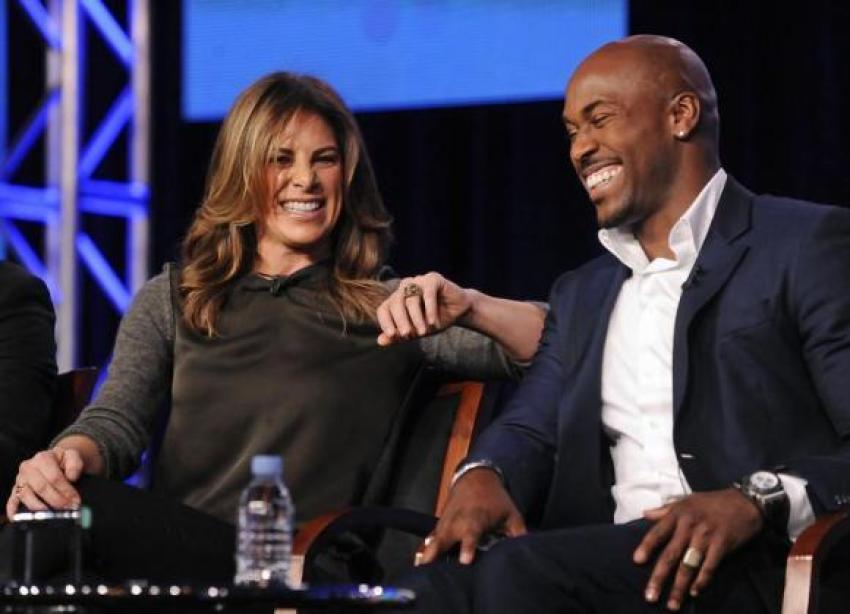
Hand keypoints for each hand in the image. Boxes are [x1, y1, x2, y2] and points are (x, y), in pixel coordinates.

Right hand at [6, 447, 83, 518]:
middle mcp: (28, 468)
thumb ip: (75, 464)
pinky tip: (18, 517)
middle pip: (41, 488)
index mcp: (42, 458)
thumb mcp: (73, 456)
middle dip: (56, 500)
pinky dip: (14, 510)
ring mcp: (20, 480)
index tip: (75, 500)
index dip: (66, 491)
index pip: (54, 478)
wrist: (56, 459)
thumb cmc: (64, 460)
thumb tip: (71, 477)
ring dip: (40, 508)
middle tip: (68, 508)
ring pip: (26, 496)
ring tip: (53, 514)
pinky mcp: (15, 490)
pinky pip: (12, 500)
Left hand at [377, 273, 475, 345]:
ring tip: (424, 332)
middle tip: (408, 335)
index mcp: (397, 299)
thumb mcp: (416, 331)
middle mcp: (405, 288)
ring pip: (411, 298)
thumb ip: (399, 335)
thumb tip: (380, 341)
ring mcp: (418, 281)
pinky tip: (433, 322)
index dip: (385, 322)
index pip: (384, 309)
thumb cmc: (434, 321)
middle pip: (395, 303)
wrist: (459, 312)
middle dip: (401, 321)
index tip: (393, 335)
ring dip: (416, 317)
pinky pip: (428, 293)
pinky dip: (429, 309)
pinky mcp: (433, 279)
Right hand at [417, 468, 525, 565]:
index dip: (468, 547)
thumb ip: (518, 534)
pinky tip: (418, 561)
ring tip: (419, 568)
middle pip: (445, 537)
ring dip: (428, 552)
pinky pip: (431, 537)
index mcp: (476, 519)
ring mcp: (447, 521)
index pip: (471, 534)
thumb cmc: (496, 498)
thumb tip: (526, 551)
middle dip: (437, 551)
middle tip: (429, 567)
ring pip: (435, 538)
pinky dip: (425, 547)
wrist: (476, 477)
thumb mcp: (512, 514)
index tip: (465, 561)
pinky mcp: (441, 523)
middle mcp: (458, 521)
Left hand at [632, 488, 763, 610]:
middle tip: (650, 596)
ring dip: (679, 587)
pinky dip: (702, 581)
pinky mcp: (722, 545)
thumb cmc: (711, 502)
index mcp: (678, 514)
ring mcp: (706, 536)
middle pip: (670, 555)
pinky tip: (694, 593)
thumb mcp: (686, 500)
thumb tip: (644, 514)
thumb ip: (665, 509)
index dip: (647, 547)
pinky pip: (710, 566)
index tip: (636, 561)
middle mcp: (690, 526)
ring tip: (671, 604)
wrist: (744, 501)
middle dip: (659, 577)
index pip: (658, 532)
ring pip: (688, 565)